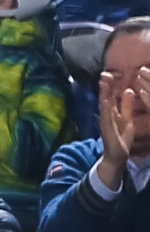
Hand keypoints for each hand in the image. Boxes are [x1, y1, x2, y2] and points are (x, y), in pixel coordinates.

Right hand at [97, 69, 140, 187]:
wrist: (117, 157)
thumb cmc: (121, 138)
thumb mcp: (127, 118)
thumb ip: (127, 105)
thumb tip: (129, 90)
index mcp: (113, 113)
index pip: (111, 96)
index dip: (111, 85)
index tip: (109, 74)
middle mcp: (107, 116)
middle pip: (106, 98)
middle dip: (105, 86)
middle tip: (104, 74)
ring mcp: (106, 122)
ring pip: (105, 105)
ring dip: (103, 94)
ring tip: (103, 82)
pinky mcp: (107, 129)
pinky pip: (106, 117)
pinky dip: (105, 108)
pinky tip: (105, 100)